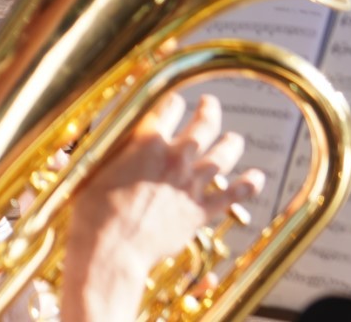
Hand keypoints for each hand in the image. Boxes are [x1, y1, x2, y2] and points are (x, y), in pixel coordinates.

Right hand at [72, 93, 263, 274]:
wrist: (112, 249)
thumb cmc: (93, 209)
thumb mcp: (92, 166)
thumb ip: (105, 148)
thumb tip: (104, 134)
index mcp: (147, 142)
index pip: (169, 107)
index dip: (173, 101)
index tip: (174, 101)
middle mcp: (175, 158)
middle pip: (203, 125)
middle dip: (209, 111)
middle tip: (210, 104)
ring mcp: (190, 185)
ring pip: (223, 156)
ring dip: (231, 143)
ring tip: (235, 138)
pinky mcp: (199, 212)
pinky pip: (231, 196)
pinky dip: (247, 185)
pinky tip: (257, 178)